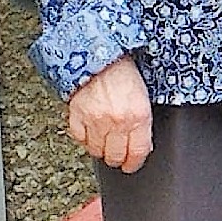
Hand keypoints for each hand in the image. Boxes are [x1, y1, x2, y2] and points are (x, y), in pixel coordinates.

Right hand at [67, 55, 154, 173]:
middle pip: (115, 156)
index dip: (135, 163)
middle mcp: (117, 122)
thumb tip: (140, 142)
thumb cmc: (125, 73)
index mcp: (139, 116)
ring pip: (96, 151)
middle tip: (119, 157)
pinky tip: (90, 135)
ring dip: (101, 151)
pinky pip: (79, 138)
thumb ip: (142, 121)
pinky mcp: (77, 115)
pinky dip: (84, 139)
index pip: (138, 152)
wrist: (100, 55)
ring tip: (105, 146)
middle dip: (118, 159)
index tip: (132, 165)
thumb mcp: (144, 98)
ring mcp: (95, 120)